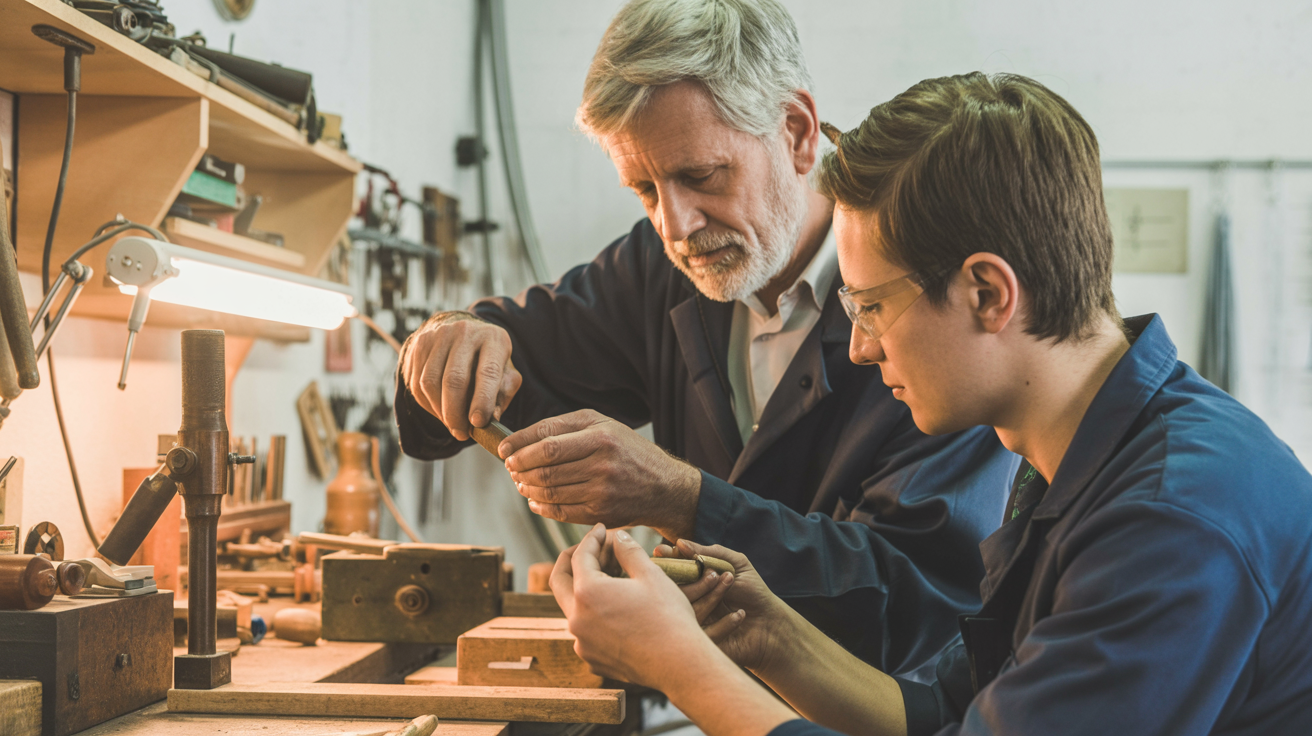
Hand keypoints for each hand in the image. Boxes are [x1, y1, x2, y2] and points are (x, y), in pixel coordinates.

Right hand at [401, 312, 521, 441]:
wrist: (463, 333)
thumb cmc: (489, 361)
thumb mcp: (506, 374)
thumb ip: (503, 396)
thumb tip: (491, 419)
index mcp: (493, 339)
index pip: (487, 372)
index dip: (482, 400)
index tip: (477, 423)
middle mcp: (465, 332)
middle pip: (454, 379)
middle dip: (456, 413)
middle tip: (462, 433)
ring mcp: (439, 336)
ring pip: (430, 383)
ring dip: (440, 412)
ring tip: (452, 424)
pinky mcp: (419, 344)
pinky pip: (416, 382)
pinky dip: (427, 404)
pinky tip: (440, 410)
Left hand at [502, 409, 700, 538]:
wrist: (664, 487)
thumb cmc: (627, 450)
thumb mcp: (603, 424)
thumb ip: (565, 425)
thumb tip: (523, 438)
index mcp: (601, 437)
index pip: (548, 442)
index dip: (520, 446)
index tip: (504, 451)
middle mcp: (602, 464)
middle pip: (545, 469)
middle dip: (519, 469)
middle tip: (510, 468)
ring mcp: (601, 492)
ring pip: (549, 492)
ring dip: (526, 488)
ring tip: (520, 483)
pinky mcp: (600, 514)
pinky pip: (560, 512)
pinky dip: (541, 507)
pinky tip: (535, 501)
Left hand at [551, 524, 711, 688]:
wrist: (680, 664)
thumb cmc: (668, 616)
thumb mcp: (650, 574)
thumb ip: (628, 551)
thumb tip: (618, 537)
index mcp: (587, 593)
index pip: (579, 557)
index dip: (592, 539)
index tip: (602, 530)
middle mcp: (576, 619)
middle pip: (560, 581)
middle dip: (572, 560)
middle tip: (590, 548)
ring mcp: (582, 642)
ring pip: (573, 608)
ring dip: (584, 589)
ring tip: (608, 577)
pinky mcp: (592, 659)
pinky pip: (585, 631)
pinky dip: (594, 615)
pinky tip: (615, 608)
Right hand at [657, 540, 791, 672]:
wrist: (771, 626)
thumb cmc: (753, 593)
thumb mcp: (736, 565)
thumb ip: (710, 554)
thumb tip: (680, 543)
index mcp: (693, 581)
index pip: (671, 570)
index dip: (665, 560)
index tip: (660, 551)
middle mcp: (689, 601)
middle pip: (673, 591)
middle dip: (688, 579)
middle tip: (712, 574)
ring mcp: (694, 623)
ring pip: (687, 611)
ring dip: (711, 596)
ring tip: (731, 585)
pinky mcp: (703, 644)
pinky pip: (703, 634)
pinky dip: (724, 623)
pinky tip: (740, 614)